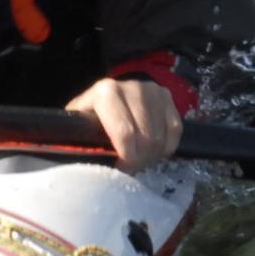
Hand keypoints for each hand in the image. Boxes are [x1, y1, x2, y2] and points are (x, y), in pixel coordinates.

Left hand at [65, 77, 182, 173]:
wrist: (110, 96)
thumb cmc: (91, 117)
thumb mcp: (79, 125)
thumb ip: (82, 140)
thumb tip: (91, 167)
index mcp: (106, 92)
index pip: (125, 133)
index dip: (126, 158)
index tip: (121, 168)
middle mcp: (132, 86)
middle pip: (146, 138)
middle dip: (139, 159)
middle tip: (130, 166)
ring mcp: (152, 90)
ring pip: (160, 137)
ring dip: (151, 154)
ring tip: (138, 157)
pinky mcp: (167, 96)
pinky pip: (175, 131)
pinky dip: (166, 147)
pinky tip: (153, 149)